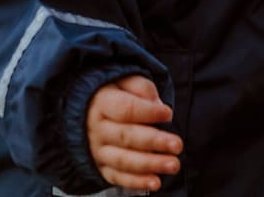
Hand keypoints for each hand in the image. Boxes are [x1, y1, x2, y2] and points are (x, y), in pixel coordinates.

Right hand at [86, 75, 180, 191]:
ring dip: (150, 164)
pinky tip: (155, 182)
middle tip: (177, 145)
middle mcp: (97, 129)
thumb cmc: (113, 93)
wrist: (86, 110)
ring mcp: (98, 150)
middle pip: (127, 137)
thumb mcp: (125, 80)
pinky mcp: (101, 167)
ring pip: (123, 160)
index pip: (125, 109)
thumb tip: (157, 105)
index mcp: (102, 103)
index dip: (148, 112)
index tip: (168, 113)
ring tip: (173, 164)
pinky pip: (118, 177)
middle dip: (155, 142)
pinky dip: (137, 182)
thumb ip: (141, 88)